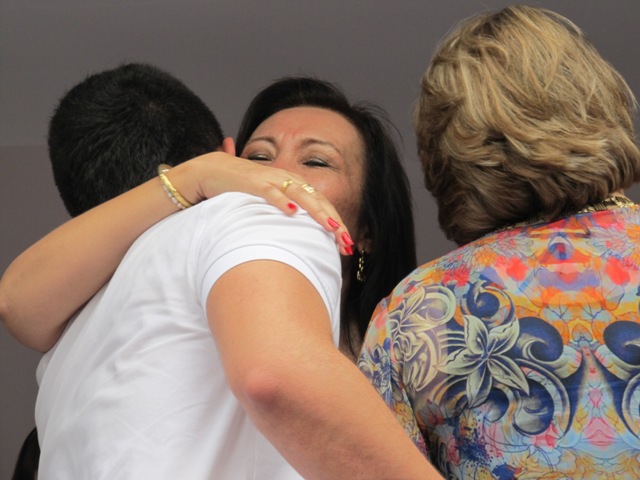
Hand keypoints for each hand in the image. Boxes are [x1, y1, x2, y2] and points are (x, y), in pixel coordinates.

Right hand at [169, 151, 353, 255]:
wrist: (210, 169)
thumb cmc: (241, 188)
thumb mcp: (269, 202)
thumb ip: (285, 213)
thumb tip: (302, 236)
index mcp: (292, 184)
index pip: (321, 203)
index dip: (336, 221)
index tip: (347, 244)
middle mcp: (285, 179)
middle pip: (317, 200)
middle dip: (333, 221)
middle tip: (346, 241)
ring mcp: (269, 178)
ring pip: (299, 194)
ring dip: (316, 211)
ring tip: (331, 227)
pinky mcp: (250, 181)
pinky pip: (269, 191)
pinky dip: (280, 200)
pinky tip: (291, 211)